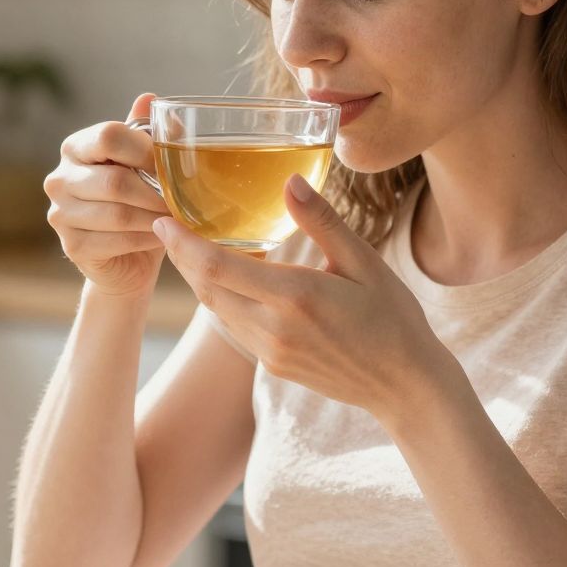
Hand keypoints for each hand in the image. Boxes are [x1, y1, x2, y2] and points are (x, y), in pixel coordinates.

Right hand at [46, 93, 170, 297]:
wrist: (125, 256)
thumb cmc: (137, 201)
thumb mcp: (142, 164)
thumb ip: (145, 132)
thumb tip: (150, 98)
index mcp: (75, 147)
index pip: (108, 136)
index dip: (145, 150)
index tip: (170, 164)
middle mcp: (59, 179)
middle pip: (115, 181)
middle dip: (155, 192)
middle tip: (181, 199)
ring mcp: (60, 214)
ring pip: (118, 214)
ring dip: (154, 217)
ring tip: (176, 218)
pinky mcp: (72, 246)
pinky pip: (117, 240)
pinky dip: (146, 238)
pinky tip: (161, 236)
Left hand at [154, 174, 460, 422]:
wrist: (404, 385)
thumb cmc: (393, 318)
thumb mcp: (364, 262)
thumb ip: (322, 222)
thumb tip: (289, 181)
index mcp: (295, 297)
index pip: (218, 268)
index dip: (182, 244)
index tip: (161, 219)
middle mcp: (274, 329)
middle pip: (206, 289)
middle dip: (181, 257)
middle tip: (166, 225)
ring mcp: (270, 352)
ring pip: (217, 309)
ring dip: (199, 279)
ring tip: (189, 246)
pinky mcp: (273, 365)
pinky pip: (235, 325)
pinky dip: (223, 298)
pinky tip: (229, 278)